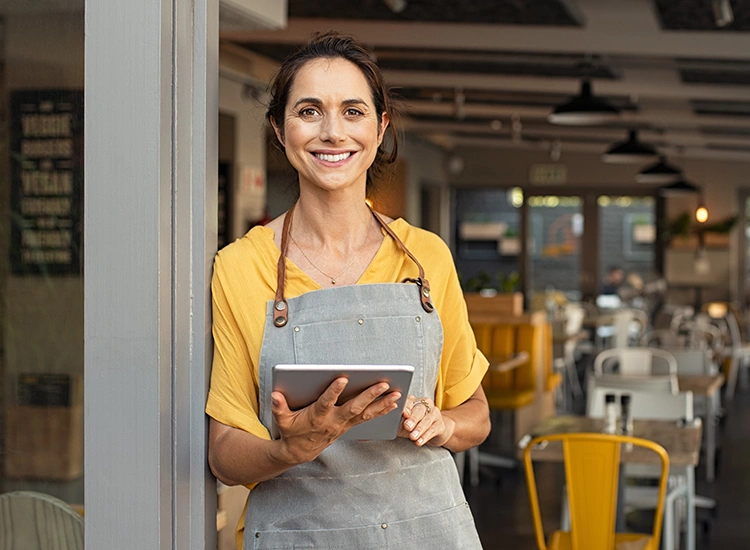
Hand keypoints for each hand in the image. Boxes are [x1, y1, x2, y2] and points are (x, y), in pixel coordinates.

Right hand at [271, 377, 401, 463]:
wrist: (300, 452)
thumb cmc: (291, 431)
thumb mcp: (282, 420)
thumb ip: (279, 407)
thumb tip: (275, 395)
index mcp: (317, 416)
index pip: (326, 402)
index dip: (334, 391)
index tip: (343, 378)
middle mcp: (334, 421)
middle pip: (354, 407)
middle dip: (369, 395)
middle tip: (383, 384)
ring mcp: (344, 424)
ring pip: (366, 413)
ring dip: (382, 403)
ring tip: (397, 393)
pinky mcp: (349, 425)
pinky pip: (368, 418)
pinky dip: (381, 410)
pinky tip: (394, 403)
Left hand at [399, 395, 454, 446]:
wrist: (431, 432)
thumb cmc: (413, 425)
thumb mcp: (403, 422)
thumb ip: (398, 420)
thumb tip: (390, 421)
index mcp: (413, 401)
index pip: (409, 402)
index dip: (407, 408)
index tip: (404, 414)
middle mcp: (425, 404)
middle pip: (419, 410)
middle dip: (413, 419)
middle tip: (407, 426)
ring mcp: (434, 413)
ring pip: (427, 420)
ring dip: (419, 429)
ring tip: (413, 437)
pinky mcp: (440, 424)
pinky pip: (433, 430)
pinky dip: (425, 436)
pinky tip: (419, 441)